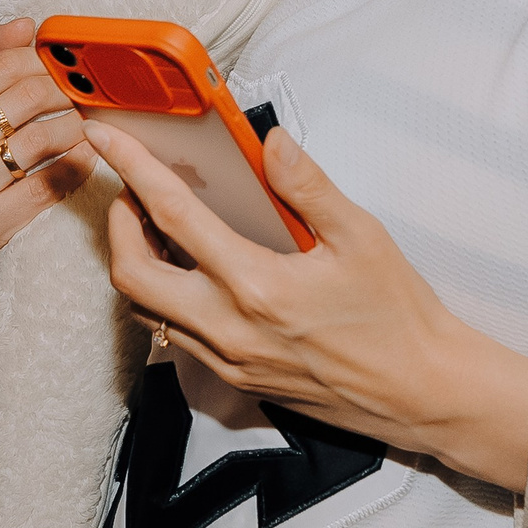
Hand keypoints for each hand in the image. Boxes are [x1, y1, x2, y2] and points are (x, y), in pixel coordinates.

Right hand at [0, 19, 97, 275]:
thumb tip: (25, 26)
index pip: (4, 66)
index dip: (43, 62)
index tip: (61, 69)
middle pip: (27, 98)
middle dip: (65, 92)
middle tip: (83, 96)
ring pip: (42, 140)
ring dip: (76, 129)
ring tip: (85, 126)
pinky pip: (49, 185)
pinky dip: (77, 167)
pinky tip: (84, 159)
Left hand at [88, 119, 527, 492]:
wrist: (421, 392)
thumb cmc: (397, 314)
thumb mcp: (362, 237)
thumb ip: (308, 186)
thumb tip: (270, 141)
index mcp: (256, 286)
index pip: (172, 216)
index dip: (132, 169)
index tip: (106, 135)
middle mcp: (228, 328)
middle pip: (131, 272)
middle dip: (119, 223)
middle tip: (132, 189)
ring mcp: (226, 360)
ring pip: (146, 309)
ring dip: (136, 262)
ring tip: (155, 224)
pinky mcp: (234, 380)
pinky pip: (173, 335)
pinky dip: (163, 296)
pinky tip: (190, 271)